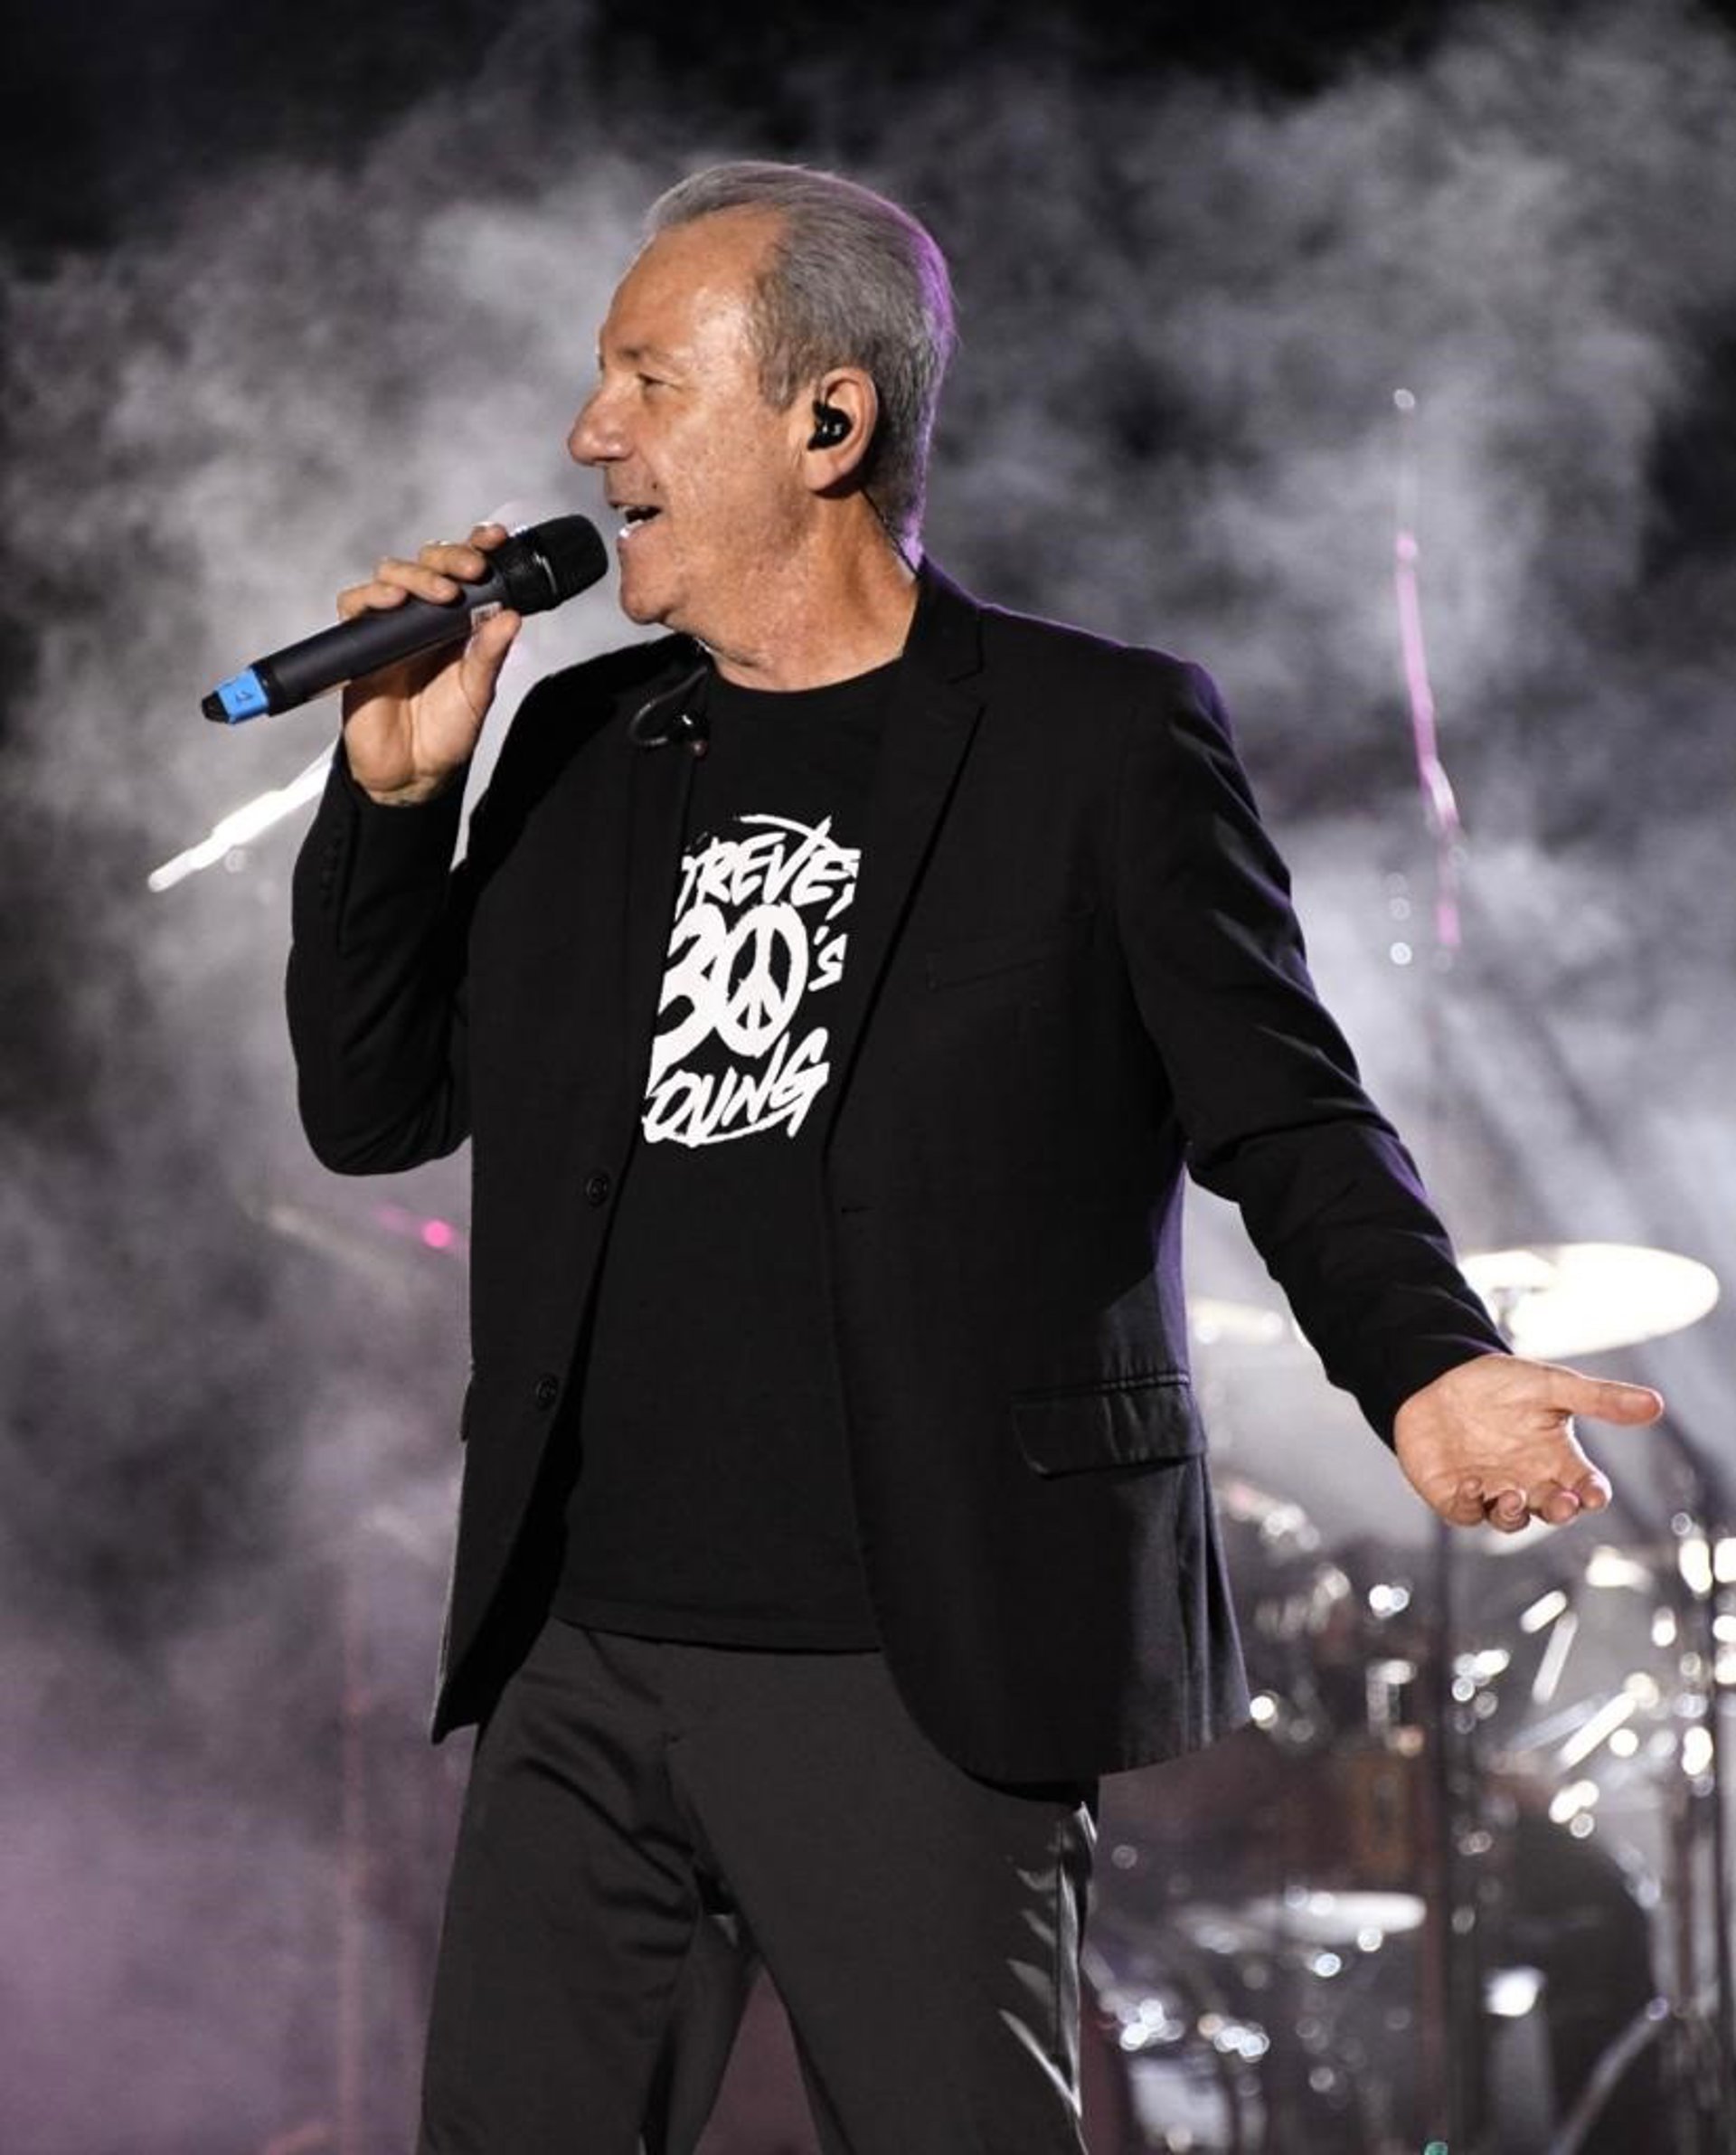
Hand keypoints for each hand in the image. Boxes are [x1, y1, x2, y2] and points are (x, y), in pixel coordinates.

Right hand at [336, 522, 522, 803]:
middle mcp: (422, 618)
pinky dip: (371, 596)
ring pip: (391, 575)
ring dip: (417, 574)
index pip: (463, 571)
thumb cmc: (446, 734)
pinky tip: (393, 601)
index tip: (494, 539)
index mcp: (456, 622)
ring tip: (440, 593)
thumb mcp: (477, 693)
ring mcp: (389, 628)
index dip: (475, 547)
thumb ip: (490, 655)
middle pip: (427, 562)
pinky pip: (355, 605)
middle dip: (449, 556)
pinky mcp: (359, 643)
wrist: (411, 774)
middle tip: (472, 569)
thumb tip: (512, 616)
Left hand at [1393, 1353, 1662, 1532]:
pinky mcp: (1455, 1496)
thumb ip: (1599, 1398)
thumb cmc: (1500, 1383)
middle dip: (1561, 1511)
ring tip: (1513, 1495)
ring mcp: (1492, 1492)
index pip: (1586, 1487)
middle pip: (1554, 1511)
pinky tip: (1471, 1485)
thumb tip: (1656, 1405)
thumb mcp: (1552, 1385)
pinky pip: (1467, 1513)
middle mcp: (1529, 1481)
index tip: (1595, 1493)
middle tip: (1564, 1501)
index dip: (1594, 1495)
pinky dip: (1471, 1506)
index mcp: (1557, 1460)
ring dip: (1515, 1514)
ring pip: (1512, 1520)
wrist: (1439, 1376)